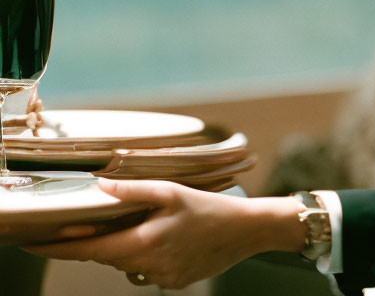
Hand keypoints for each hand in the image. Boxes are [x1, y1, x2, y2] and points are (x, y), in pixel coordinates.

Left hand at [24, 179, 305, 289]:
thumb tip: (100, 185)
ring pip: (126, 264)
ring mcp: (161, 278)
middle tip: (99, 218)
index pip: (88, 249)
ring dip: (125, 246)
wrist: (248, 230)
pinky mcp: (174, 283)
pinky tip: (168, 238)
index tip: (32, 242)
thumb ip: (133, 189)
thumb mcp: (172, 191)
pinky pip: (147, 271)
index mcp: (143, 243)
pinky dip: (147, 255)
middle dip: (98, 239)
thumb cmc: (212, 207)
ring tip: (147, 224)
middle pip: (107, 256)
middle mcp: (147, 266)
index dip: (57, 246)